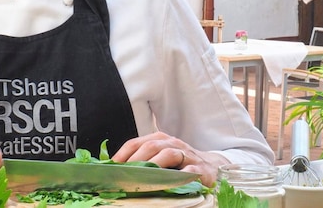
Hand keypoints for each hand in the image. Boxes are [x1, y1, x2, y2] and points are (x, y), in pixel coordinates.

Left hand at [111, 131, 229, 185]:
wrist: (210, 166)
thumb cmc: (180, 163)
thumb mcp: (161, 157)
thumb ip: (144, 160)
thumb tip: (118, 169)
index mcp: (160, 139)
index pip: (137, 143)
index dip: (123, 154)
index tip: (112, 166)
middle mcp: (173, 143)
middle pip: (151, 147)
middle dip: (136, 160)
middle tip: (125, 174)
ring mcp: (187, 154)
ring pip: (168, 155)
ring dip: (154, 166)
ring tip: (142, 178)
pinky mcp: (200, 168)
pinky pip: (189, 170)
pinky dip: (178, 176)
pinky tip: (169, 183)